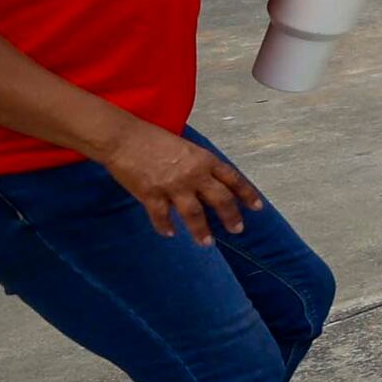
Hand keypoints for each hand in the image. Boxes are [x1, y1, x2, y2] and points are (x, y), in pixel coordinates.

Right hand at [101, 123, 264, 240]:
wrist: (123, 138)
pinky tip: (169, 234)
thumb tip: (206, 186)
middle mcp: (194, 174)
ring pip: (195, 214)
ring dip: (202, 231)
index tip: (257, 207)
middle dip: (231, 217)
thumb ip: (197, 166)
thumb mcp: (185, 148)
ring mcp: (173, 186)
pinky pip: (162, 216)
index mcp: (204, 160)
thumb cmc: (152, 139)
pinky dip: (165, 227)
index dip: (247, 194)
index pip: (233, 179)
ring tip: (207, 243)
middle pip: (220, 199)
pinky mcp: (151, 195)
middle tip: (237, 229)